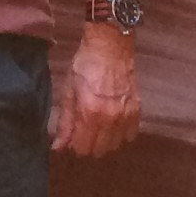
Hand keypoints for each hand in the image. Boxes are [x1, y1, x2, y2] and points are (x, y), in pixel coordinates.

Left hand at [51, 24, 138, 157]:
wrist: (110, 46)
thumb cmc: (85, 66)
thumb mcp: (69, 92)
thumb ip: (65, 122)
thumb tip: (58, 147)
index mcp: (89, 114)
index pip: (83, 148)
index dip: (75, 145)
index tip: (73, 136)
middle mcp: (110, 119)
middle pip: (99, 150)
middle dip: (89, 144)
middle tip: (84, 129)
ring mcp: (126, 116)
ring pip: (115, 145)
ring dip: (105, 140)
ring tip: (99, 125)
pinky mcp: (137, 110)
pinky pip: (130, 135)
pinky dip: (121, 134)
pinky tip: (113, 122)